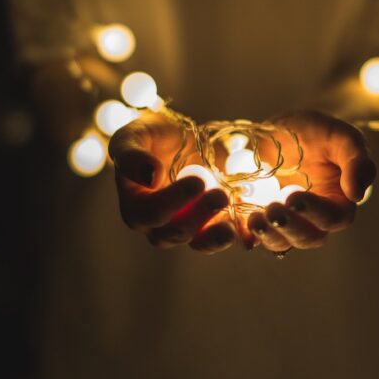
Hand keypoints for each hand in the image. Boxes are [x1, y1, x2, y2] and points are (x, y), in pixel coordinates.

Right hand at [109, 112, 235, 253]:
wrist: (183, 139)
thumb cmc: (152, 136)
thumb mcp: (134, 135)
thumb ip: (131, 155)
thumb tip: (149, 177)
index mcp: (135, 206)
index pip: (148, 214)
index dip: (172, 202)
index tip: (197, 182)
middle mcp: (156, 225)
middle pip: (173, 233)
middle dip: (198, 216)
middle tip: (221, 195)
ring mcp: (185, 228)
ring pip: (197, 243)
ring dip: (215, 235)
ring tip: (232, 225)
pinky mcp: (209, 227)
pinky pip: (220, 239)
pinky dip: (234, 237)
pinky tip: (247, 233)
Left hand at [247, 111, 375, 251]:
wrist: (285, 131)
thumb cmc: (319, 133)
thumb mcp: (342, 137)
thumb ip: (357, 161)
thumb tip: (357, 195)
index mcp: (338, 203)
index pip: (333, 218)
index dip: (316, 213)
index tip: (296, 197)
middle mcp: (313, 219)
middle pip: (307, 237)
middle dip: (289, 228)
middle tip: (272, 210)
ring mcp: (286, 221)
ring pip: (280, 241)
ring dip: (268, 235)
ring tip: (254, 219)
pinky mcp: (260, 217)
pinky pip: (254, 235)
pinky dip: (245, 235)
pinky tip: (237, 229)